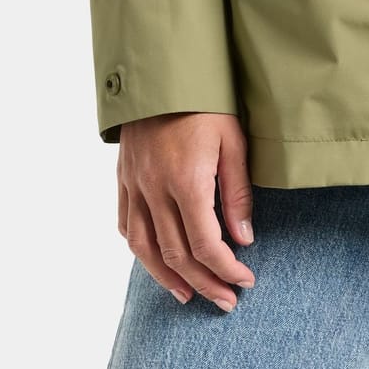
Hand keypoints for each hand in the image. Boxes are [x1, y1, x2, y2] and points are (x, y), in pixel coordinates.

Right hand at [117, 112, 256, 309]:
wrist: (161, 69)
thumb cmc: (205, 100)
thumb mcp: (232, 139)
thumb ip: (236, 192)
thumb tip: (243, 239)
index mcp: (186, 181)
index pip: (205, 244)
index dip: (225, 269)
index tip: (244, 280)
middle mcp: (155, 189)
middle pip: (176, 254)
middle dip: (204, 282)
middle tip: (225, 300)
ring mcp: (135, 184)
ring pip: (144, 247)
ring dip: (166, 278)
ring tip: (188, 295)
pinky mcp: (123, 176)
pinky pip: (125, 223)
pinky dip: (140, 248)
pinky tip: (154, 260)